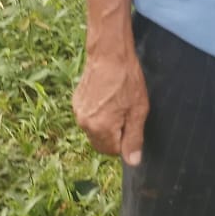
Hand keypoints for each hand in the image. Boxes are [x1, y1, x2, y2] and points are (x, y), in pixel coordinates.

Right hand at [72, 39, 149, 164]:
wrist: (109, 54)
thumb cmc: (127, 80)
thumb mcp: (138, 110)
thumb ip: (134, 138)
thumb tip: (133, 161)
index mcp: (100, 128)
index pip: (113, 151)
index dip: (127, 141)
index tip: (133, 124)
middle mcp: (85, 124)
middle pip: (101, 143)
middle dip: (115, 136)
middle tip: (127, 114)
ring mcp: (78, 112)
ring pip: (94, 131)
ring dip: (106, 125)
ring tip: (118, 104)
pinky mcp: (76, 102)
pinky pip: (89, 117)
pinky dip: (98, 114)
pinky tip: (108, 98)